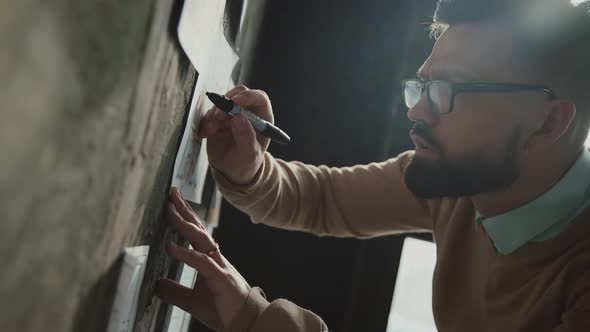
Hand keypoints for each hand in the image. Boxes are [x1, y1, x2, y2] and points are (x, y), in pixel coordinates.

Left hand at [156, 187, 250, 330]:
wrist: (246, 324)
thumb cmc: (224, 310)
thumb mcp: (193, 301)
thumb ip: (176, 291)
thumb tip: (157, 286)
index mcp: (210, 260)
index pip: (196, 233)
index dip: (185, 216)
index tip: (172, 201)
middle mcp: (216, 258)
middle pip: (199, 228)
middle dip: (185, 210)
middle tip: (172, 192)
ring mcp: (220, 267)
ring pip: (201, 239)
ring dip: (184, 224)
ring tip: (169, 211)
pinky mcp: (220, 279)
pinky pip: (201, 262)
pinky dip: (185, 253)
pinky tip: (170, 247)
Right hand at [198, 85, 273, 184]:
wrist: (232, 171)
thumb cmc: (247, 163)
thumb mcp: (249, 155)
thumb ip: (246, 137)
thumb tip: (239, 118)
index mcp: (263, 118)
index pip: (259, 98)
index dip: (247, 97)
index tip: (234, 103)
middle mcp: (248, 112)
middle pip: (238, 95)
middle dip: (226, 103)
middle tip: (217, 116)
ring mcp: (232, 114)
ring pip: (221, 103)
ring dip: (213, 115)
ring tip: (211, 132)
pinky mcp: (218, 119)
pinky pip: (209, 113)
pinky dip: (205, 122)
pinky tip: (205, 134)